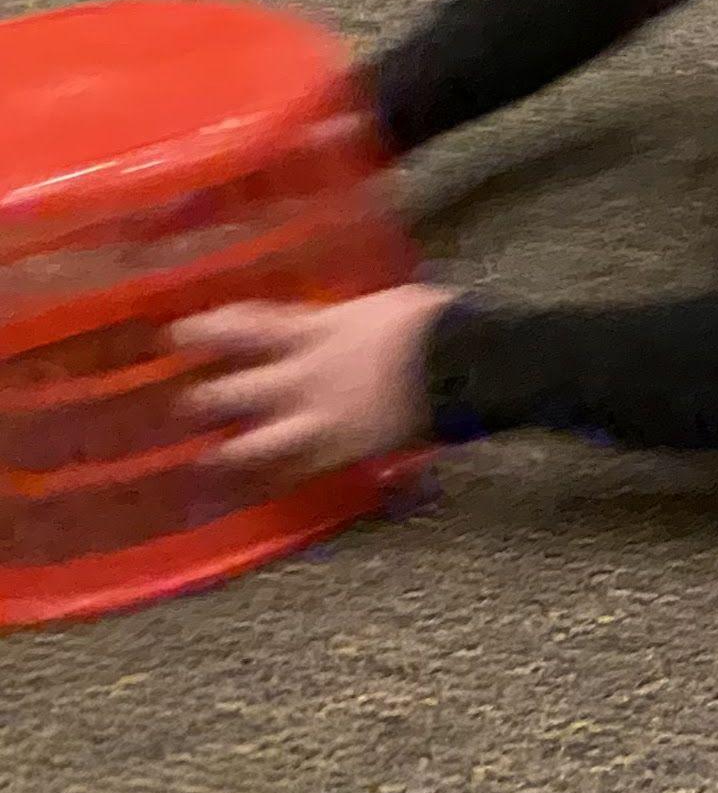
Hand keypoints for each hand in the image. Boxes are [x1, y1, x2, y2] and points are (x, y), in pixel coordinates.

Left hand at [173, 283, 449, 477]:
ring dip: (226, 453)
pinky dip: (280, 478)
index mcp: (309, 334)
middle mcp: (298, 380)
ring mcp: (315, 422)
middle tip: (188, 402)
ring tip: (211, 458)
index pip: (240, 329)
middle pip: (227, 394)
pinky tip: (269, 484)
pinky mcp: (338, 455)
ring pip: (249, 448)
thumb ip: (335, 320)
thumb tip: (319, 323)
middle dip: (201, 400)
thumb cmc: (428, 323)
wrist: (466, 364)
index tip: (177, 334)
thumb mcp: (376, 307)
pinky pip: (297, 473)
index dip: (203, 331)